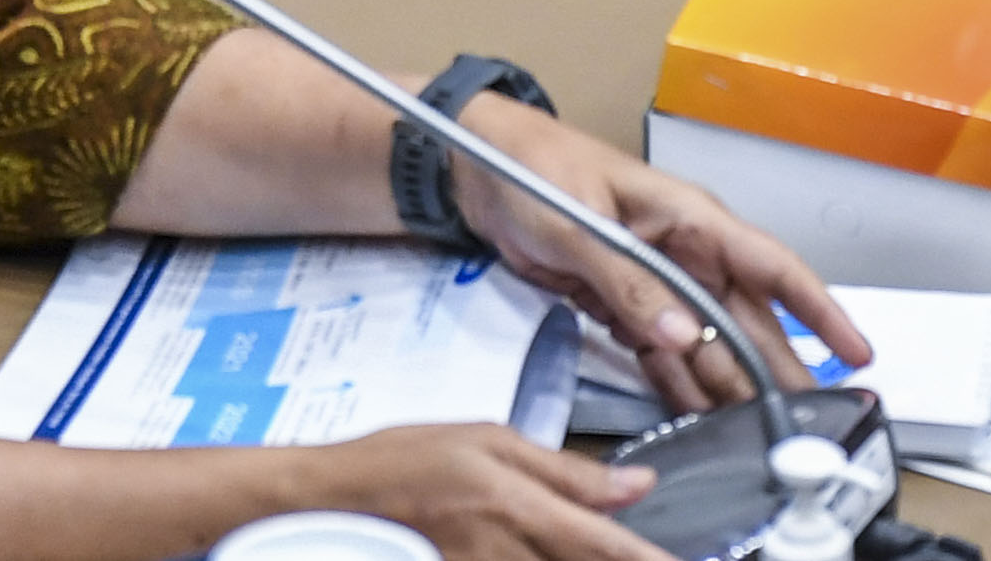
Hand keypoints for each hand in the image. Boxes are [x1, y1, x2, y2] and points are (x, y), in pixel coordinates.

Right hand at [272, 426, 661, 560]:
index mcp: (520, 511)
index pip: (606, 546)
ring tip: (615, 553)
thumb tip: (636, 482)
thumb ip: (566, 470)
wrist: (329, 501)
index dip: (653, 560)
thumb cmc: (402, 463)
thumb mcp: (490, 440)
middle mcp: (507, 555)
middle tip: (661, 555)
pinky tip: (555, 556)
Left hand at [447, 95, 871, 418]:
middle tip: (799, 417)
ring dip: (724, 381)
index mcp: (688, 216)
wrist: (478, 168)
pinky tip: (693, 410)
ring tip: (748, 427)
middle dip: (774, 365)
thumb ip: (628, 281)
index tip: (853, 350)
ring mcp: (656, 279)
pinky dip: (676, 379)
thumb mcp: (579, 223)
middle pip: (745, 317)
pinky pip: (662, 348)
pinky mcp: (623, 302)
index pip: (771, 264)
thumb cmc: (533, 168)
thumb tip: (680, 333)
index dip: (818, 309)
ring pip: (707, 340)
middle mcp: (683, 250)